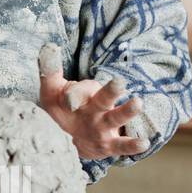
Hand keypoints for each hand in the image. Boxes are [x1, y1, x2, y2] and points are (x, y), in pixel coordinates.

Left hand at [37, 44, 148, 161]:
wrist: (69, 140)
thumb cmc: (61, 111)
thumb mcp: (51, 94)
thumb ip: (49, 73)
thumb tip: (48, 47)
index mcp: (84, 93)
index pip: (80, 90)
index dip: (74, 94)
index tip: (67, 99)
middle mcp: (98, 107)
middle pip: (105, 96)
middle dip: (111, 90)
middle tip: (118, 83)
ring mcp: (105, 125)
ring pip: (117, 117)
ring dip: (127, 111)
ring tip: (138, 104)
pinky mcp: (109, 145)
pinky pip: (123, 145)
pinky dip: (133, 145)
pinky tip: (144, 143)